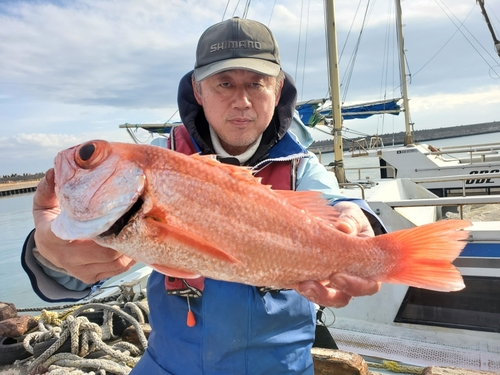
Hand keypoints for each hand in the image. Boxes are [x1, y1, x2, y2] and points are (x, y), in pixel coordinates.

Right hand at [32, 169, 135, 283]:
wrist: (47, 251)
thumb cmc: (51, 224)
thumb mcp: (44, 205)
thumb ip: (47, 190)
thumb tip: (53, 171)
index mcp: (54, 237)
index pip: (80, 233)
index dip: (104, 225)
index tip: (118, 211)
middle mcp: (67, 258)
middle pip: (106, 250)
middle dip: (126, 234)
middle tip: (140, 215)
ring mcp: (80, 271)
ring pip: (116, 261)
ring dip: (131, 245)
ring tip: (141, 226)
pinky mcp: (92, 277)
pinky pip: (118, 268)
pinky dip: (130, 255)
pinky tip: (136, 239)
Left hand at [296, 201, 380, 306]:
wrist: (329, 217)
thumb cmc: (347, 219)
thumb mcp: (352, 214)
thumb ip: (351, 220)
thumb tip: (344, 227)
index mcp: (366, 265)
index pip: (370, 284)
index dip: (358, 286)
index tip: (340, 276)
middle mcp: (349, 277)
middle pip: (347, 296)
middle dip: (334, 294)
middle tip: (325, 280)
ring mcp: (330, 279)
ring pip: (327, 297)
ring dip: (317, 295)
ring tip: (304, 285)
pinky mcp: (313, 277)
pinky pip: (310, 290)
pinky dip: (303, 288)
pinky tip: (295, 280)